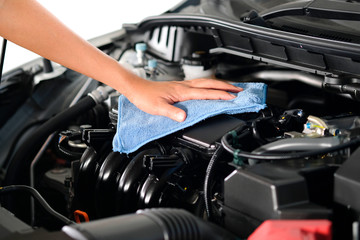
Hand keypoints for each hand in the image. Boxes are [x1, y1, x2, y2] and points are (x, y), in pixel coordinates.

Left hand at [125, 77, 242, 121]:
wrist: (136, 88)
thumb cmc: (145, 97)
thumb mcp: (157, 108)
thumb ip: (171, 112)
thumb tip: (184, 117)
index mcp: (181, 91)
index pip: (205, 93)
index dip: (220, 95)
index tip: (233, 98)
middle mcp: (184, 86)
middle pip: (210, 83)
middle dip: (226, 86)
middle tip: (240, 90)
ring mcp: (183, 85)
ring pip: (206, 82)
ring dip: (220, 84)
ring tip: (232, 87)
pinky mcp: (180, 86)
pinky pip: (200, 83)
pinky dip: (211, 84)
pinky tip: (212, 87)